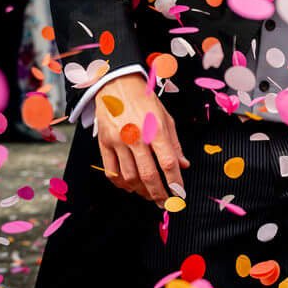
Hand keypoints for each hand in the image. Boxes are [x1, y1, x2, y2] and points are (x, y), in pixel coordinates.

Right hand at [95, 73, 186, 203]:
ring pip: (129, 177)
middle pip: (148, 175)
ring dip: (141, 191)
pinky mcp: (104, 143)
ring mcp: (118, 141)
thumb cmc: (144, 100)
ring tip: (149, 194)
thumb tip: (183, 166)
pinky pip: (111, 172)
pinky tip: (130, 187)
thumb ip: (174, 144)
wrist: (116, 84)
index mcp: (155, 129)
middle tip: (165, 203)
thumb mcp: (166, 118)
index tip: (180, 195)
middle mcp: (136, 136)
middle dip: (159, 194)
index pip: (168, 163)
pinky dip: (121, 184)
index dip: (175, 183)